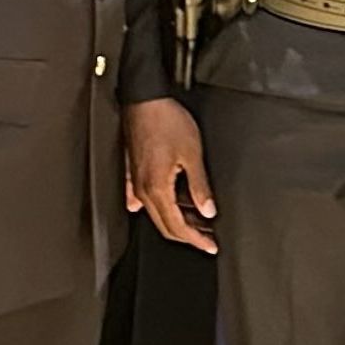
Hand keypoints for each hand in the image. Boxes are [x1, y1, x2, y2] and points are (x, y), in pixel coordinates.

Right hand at [124, 97, 219, 254]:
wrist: (144, 98)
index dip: (196, 239)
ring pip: (156, 212)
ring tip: (197, 222)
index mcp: (156, 188)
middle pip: (164, 224)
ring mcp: (136, 181)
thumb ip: (200, 186)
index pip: (176, 226)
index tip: (211, 245)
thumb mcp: (192, 154)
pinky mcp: (134, 170)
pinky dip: (158, 207)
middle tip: (207, 238)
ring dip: (176, 220)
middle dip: (188, 235)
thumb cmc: (166, 121)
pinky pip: (144, 198)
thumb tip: (208, 211)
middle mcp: (142, 189)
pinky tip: (163, 206)